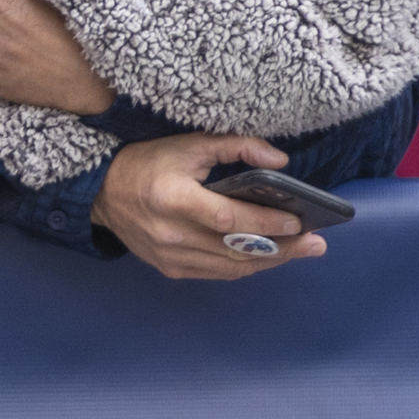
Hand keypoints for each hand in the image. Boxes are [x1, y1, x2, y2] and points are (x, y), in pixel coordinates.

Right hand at [98, 130, 322, 281]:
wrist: (103, 192)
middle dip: (283, 249)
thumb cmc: (148, 163)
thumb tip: (280, 162)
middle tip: (316, 244)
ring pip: (231, 266)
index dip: (266, 224)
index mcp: (173, 199)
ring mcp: (170, 256)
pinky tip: (267, 258)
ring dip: (269, 261)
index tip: (298, 222)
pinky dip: (245, 266)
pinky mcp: (170, 269)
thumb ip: (236, 146)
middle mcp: (171, 234)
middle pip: (237, 249)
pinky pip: (216, 273)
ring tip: (300, 251)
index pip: (229, 219)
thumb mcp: (189, 144)